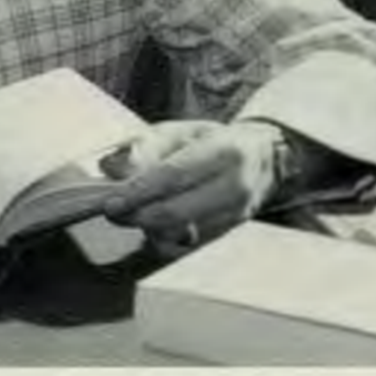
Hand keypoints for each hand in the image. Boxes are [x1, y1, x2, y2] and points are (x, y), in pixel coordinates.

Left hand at [100, 120, 280, 256]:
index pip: (174, 175)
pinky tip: (151, 223)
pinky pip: (189, 244)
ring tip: (130, 214)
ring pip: (182, 234)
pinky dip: (164, 237)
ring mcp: (235, 214)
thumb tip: (113, 169)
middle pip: (178, 212)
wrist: (263, 160)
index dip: (140, 191)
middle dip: (139, 216)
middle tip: (113, 212)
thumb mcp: (180, 130)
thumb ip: (146, 146)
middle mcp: (234, 186)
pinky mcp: (228, 233)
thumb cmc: (212, 141)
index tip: (113, 201)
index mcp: (223, 151)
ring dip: (148, 229)